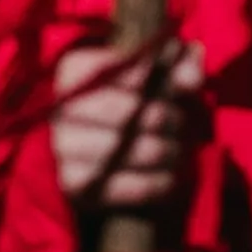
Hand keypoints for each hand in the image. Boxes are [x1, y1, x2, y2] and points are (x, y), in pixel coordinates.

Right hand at [51, 38, 203, 207]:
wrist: (101, 148)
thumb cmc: (134, 98)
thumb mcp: (156, 73)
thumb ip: (179, 65)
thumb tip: (191, 72)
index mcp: (73, 69)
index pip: (120, 68)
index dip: (155, 78)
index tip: (176, 88)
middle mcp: (60, 107)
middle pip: (129, 111)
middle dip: (167, 118)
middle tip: (182, 123)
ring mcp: (63, 148)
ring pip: (132, 150)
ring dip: (168, 151)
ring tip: (178, 149)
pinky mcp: (74, 184)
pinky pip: (128, 186)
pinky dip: (159, 181)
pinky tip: (169, 175)